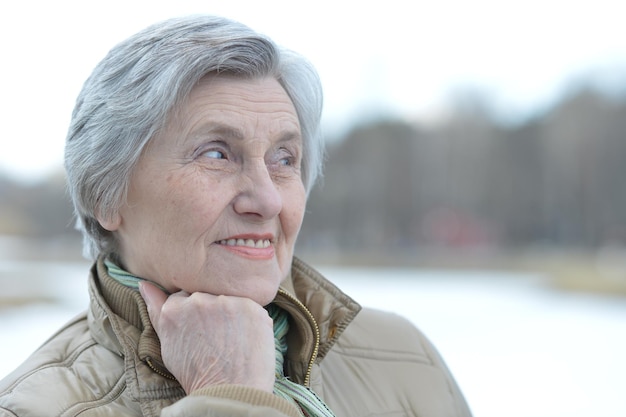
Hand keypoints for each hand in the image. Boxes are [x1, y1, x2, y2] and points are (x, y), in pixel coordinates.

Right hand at [139, 282, 275, 393]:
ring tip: (231, 338)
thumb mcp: (169, 343)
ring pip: (228, 298)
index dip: (193, 313)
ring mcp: (226, 302)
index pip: (183, 295)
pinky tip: (246, 337)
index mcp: (174, 308)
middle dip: (210, 309)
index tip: (198, 328)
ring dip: (231, 312)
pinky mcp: (250, 306)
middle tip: (215, 335)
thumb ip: (156, 310)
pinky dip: (249, 319)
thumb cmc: (197, 372)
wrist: (230, 391)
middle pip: (205, 294)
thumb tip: (144, 284)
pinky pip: (250, 305)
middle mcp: (199, 300)